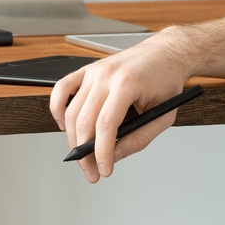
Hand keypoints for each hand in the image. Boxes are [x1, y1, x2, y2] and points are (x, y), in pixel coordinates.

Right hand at [49, 30, 196, 182]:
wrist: (165, 53)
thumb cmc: (166, 81)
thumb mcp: (163, 115)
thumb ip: (138, 138)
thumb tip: (114, 155)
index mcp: (127, 84)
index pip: (106, 125)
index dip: (102, 152)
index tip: (104, 171)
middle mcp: (106, 75)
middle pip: (85, 121)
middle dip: (85, 153)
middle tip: (92, 171)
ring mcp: (94, 71)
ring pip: (72, 111)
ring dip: (73, 139)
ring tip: (83, 156)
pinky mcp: (87, 70)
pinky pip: (62, 89)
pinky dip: (58, 109)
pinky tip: (65, 125)